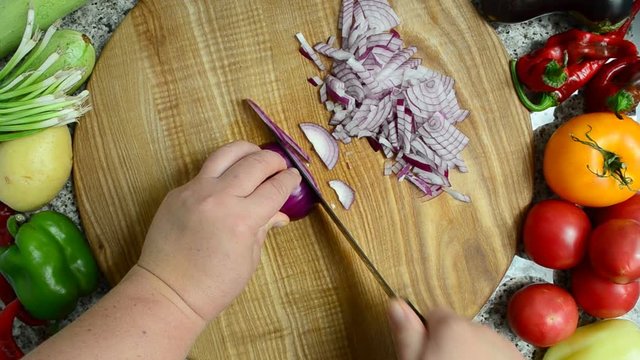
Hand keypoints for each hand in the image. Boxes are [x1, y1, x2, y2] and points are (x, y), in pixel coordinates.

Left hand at [137, 141, 300, 321]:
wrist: (168, 292)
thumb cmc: (213, 285)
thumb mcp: (249, 260)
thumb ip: (263, 229)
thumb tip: (278, 215)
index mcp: (242, 220)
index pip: (274, 188)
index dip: (289, 180)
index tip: (294, 177)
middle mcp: (219, 198)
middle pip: (255, 163)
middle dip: (273, 161)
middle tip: (280, 166)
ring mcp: (195, 191)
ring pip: (226, 154)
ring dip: (247, 151)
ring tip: (256, 155)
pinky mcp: (177, 192)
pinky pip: (205, 172)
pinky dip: (222, 170)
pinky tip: (228, 179)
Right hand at [388, 299, 523, 359]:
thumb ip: (407, 335)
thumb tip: (396, 306)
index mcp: (452, 328)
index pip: (433, 315)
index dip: (426, 336)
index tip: (426, 355)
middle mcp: (482, 331)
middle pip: (458, 330)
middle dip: (450, 348)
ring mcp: (504, 348)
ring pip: (480, 345)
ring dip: (472, 358)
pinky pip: (499, 357)